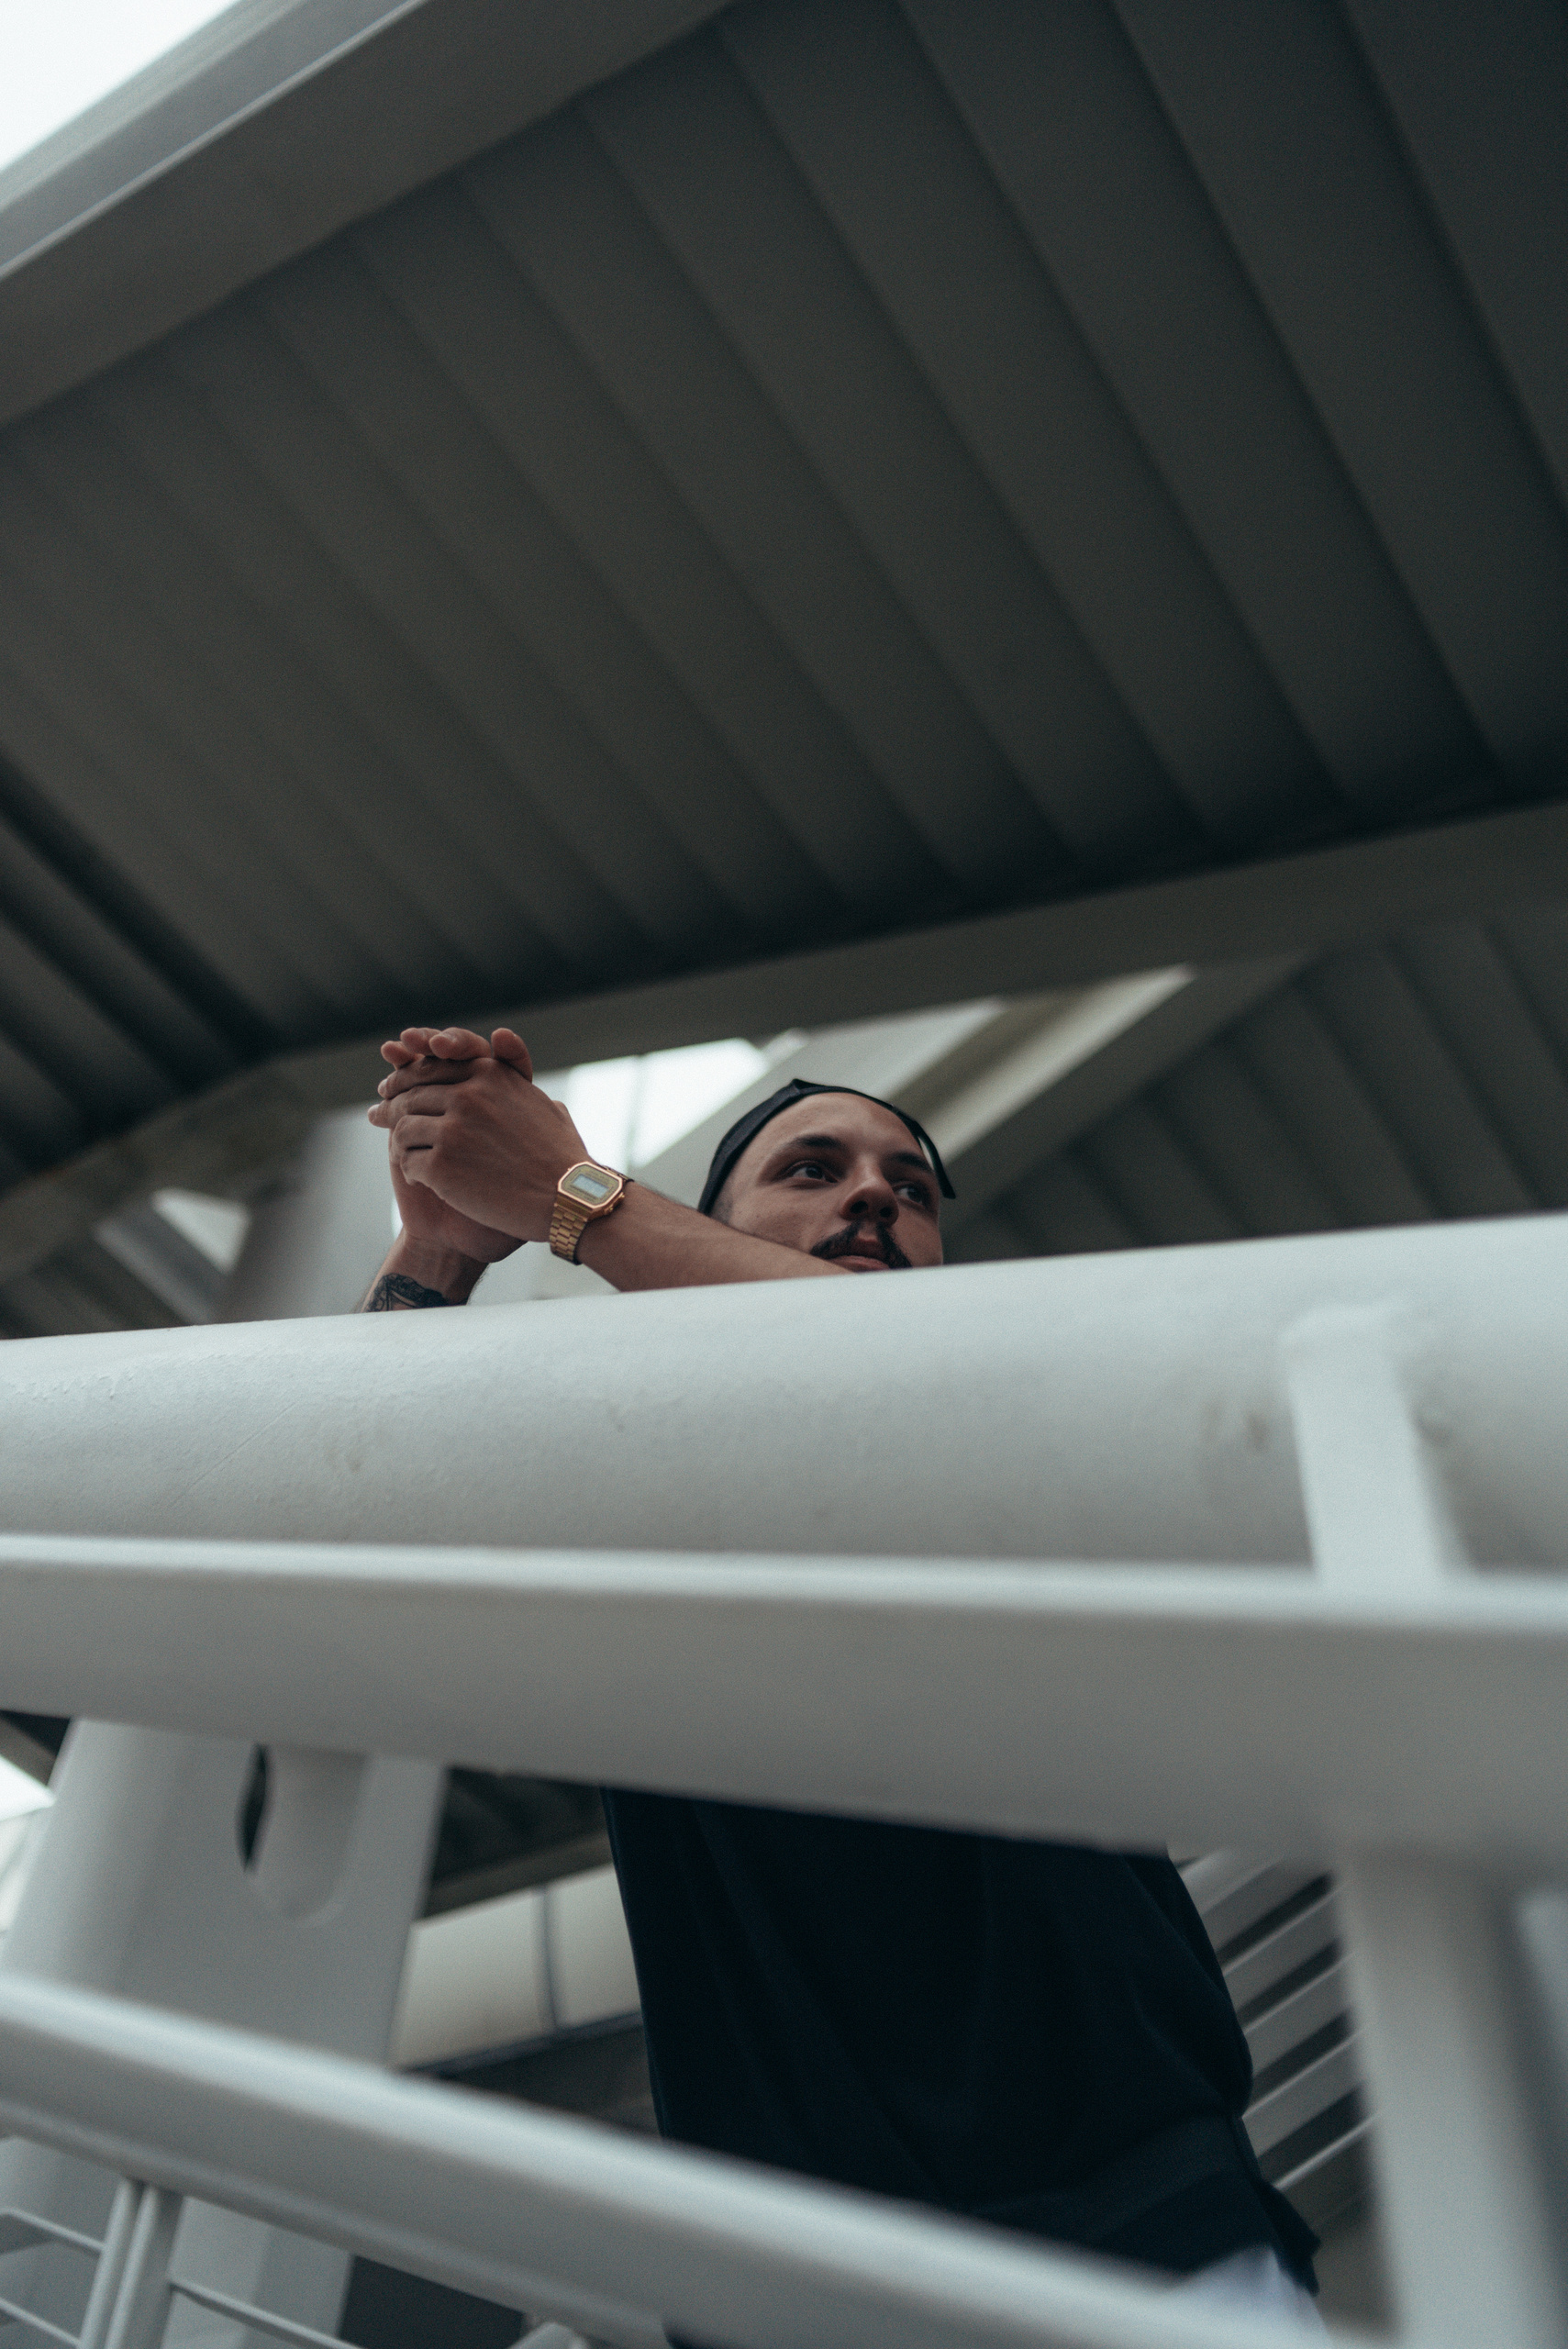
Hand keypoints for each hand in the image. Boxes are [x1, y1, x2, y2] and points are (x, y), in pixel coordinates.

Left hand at [369, 1026, 589, 1242]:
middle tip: (378, 1114)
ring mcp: (453, 1131)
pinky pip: (408, 1160)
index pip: (433, 1067)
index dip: (409, 1077)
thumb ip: (514, 1080)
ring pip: (403, 1126)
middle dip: (391, 1105)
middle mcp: (468, 1096)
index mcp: (488, 1075)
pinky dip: (408, 1167)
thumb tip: (506, 1055)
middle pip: (411, 1094)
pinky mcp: (442, 1167)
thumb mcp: (542, 1103)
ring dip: (399, 1138)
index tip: (396, 1087)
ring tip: (399, 1150)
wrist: (567, 1201)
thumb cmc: (562, 1157)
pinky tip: (416, 1177)